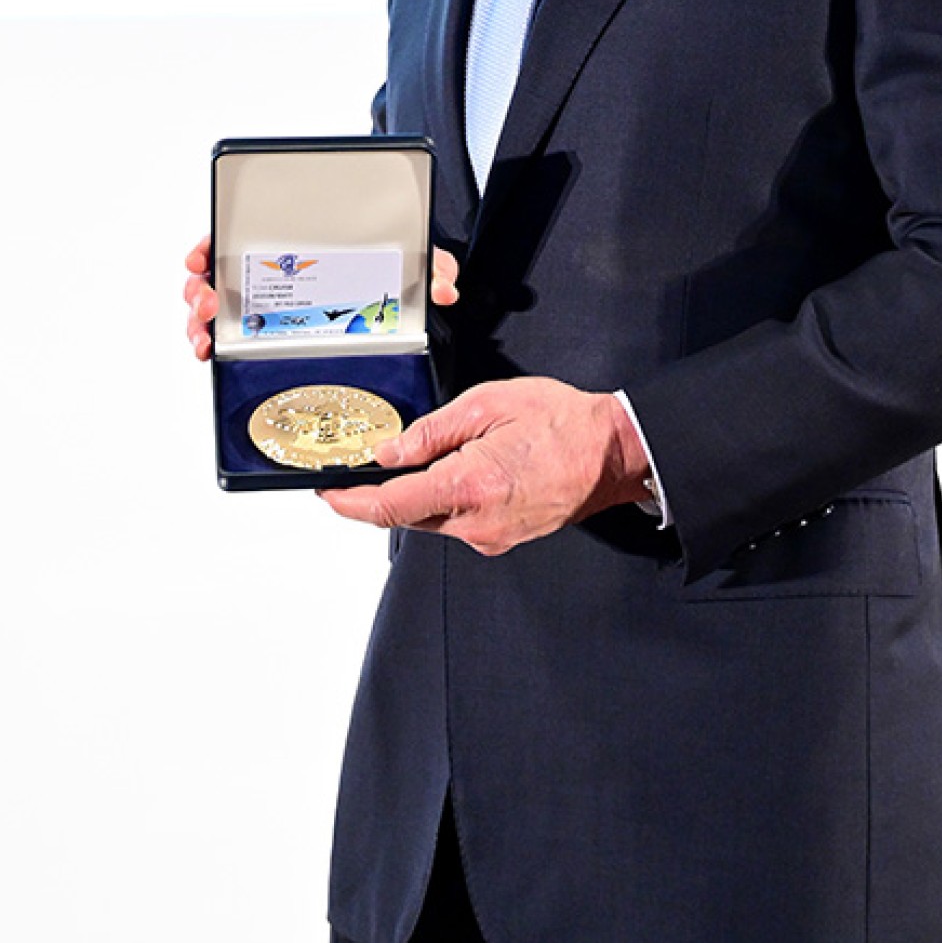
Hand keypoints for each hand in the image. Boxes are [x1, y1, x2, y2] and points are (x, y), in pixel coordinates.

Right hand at [183, 237, 460, 360]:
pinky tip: (211, 353)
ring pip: (215, 308)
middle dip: (200, 288)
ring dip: (198, 319)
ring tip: (203, 335)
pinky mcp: (266, 335)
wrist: (392, 301)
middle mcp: (274, 272)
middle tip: (207, 300)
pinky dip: (211, 343)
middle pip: (216, 273)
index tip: (203, 255)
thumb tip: (444, 288)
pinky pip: (228, 337)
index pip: (238, 234)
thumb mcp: (412, 262)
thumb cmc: (391, 271)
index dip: (212, 243)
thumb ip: (431, 267)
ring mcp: (266, 305)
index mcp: (295, 243)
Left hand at [319, 377, 648, 554]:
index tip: (327, 492)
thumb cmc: (563, 423)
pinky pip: (459, 520)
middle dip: (388, 489)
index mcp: (468, 485)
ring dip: (425, 489)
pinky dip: (452, 496)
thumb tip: (390, 452)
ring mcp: (490, 536)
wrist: (614, 454)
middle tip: (381, 458)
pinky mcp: (502, 538)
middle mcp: (475, 522)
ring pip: (433, 517)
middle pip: (407, 513)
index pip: (389, 506)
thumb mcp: (489, 403)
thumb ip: (432, 430)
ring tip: (452, 450)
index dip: (349, 502)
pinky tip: (473, 467)